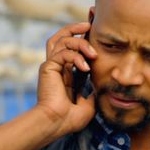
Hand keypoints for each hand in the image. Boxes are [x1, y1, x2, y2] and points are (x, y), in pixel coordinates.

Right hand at [36, 21, 97, 136]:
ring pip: (62, 40)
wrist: (57, 123)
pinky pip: (62, 53)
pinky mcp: (47, 68)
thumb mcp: (89, 103)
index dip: (82, 38)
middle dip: (74, 28)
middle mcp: (56, 67)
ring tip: (93, 54)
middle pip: (60, 37)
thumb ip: (93, 90)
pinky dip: (75, 57)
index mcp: (65, 73)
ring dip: (80, 43)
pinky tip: (85, 68)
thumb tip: (102, 85)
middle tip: (88, 25)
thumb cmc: (70, 119)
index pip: (72, 49)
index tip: (95, 33)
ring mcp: (51, 66)